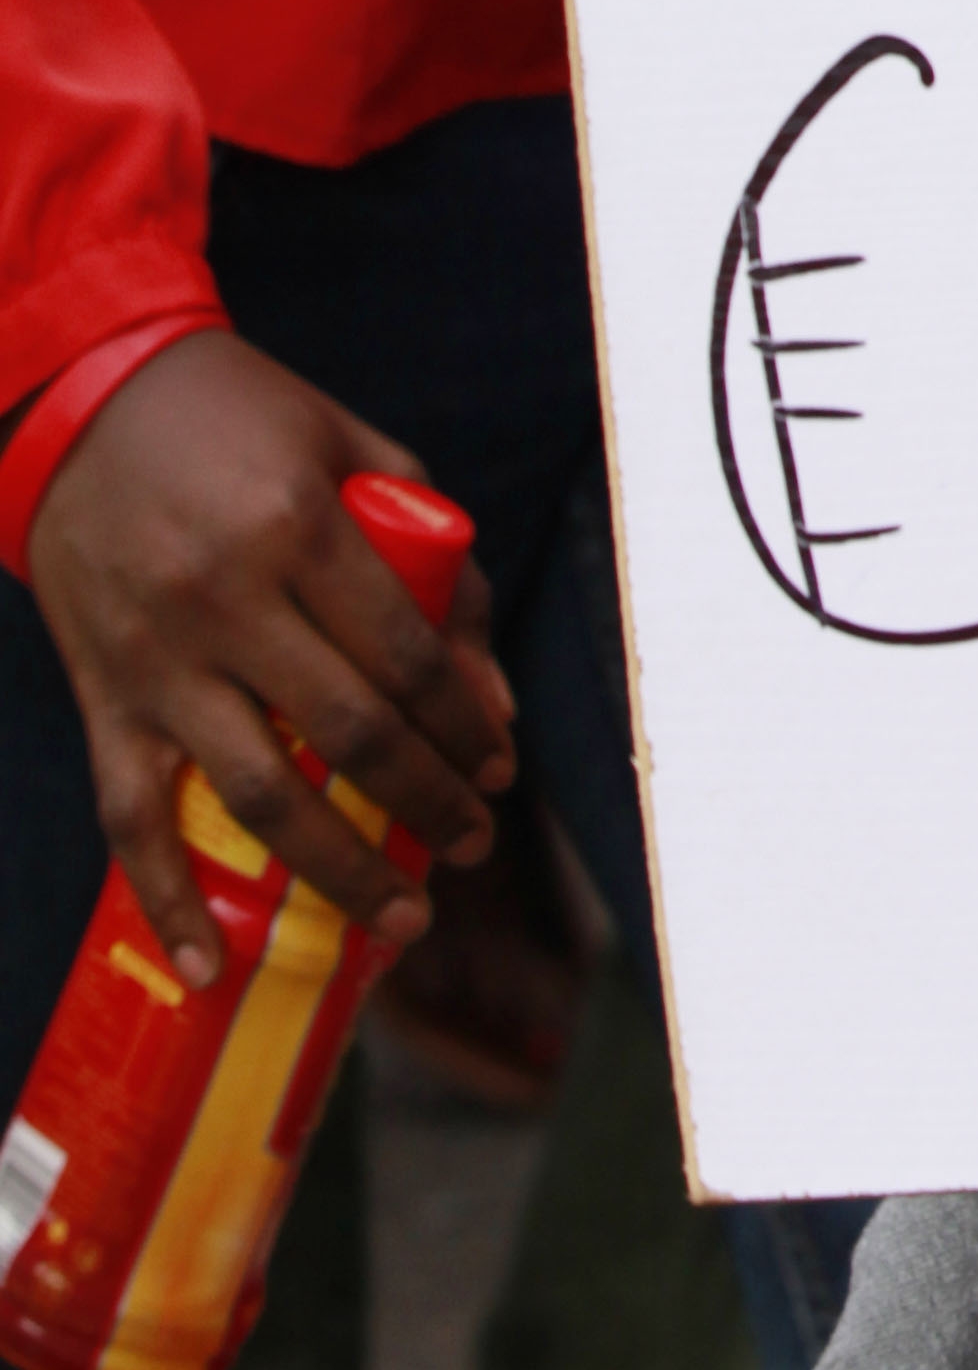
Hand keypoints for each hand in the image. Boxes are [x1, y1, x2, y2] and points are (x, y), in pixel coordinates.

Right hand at [24, 333, 514, 986]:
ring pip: (259, 793)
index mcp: (296, 525)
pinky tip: (214, 969)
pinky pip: (131, 820)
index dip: (465, 725)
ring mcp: (157, 660)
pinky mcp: (102, 698)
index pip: (406, 655)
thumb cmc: (240, 418)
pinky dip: (168, 903)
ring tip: (402, 916)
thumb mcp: (351, 449)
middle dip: (426, 804)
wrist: (83, 400)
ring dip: (339, 869)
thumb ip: (433, 558)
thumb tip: (490, 696)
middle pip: (349, 734)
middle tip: (475, 846)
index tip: (501, 770)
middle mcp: (226, 599)